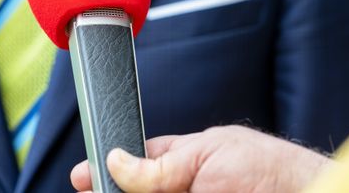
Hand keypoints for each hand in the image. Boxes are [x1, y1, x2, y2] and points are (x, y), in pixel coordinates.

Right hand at [71, 125, 331, 192]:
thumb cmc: (266, 170)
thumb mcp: (206, 159)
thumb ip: (158, 165)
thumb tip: (113, 160)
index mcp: (185, 158)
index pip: (135, 160)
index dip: (108, 167)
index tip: (82, 176)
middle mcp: (184, 185)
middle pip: (136, 188)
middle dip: (112, 188)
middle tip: (92, 188)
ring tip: (104, 189)